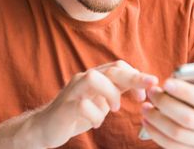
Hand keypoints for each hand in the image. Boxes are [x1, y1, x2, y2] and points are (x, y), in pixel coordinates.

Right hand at [32, 60, 157, 147]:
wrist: (46, 127)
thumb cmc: (78, 113)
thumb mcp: (101, 100)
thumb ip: (118, 90)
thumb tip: (144, 87)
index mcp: (95, 76)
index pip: (118, 66)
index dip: (136, 76)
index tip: (147, 92)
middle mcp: (84, 79)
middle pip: (111, 70)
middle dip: (133, 79)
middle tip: (145, 94)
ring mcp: (73, 91)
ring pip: (94, 79)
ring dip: (111, 94)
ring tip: (115, 109)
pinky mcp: (65, 107)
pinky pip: (82, 105)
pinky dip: (95, 115)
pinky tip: (96, 124)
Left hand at [141, 57, 193, 148]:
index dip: (185, 91)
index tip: (166, 82)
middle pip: (188, 119)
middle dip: (166, 104)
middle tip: (151, 91)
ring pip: (177, 134)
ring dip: (157, 120)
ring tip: (145, 106)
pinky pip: (171, 146)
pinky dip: (156, 134)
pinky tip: (147, 120)